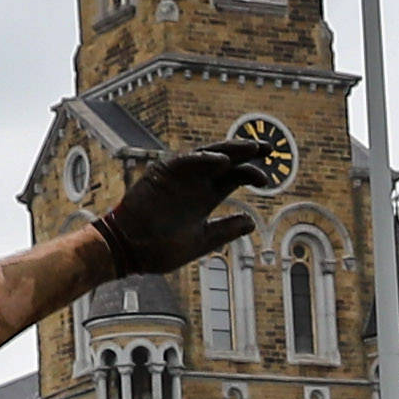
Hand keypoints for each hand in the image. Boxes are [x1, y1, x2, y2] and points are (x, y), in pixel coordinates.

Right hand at [89, 138, 282, 277]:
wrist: (130, 250)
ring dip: (230, 150)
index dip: (252, 174)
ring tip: (251, 148)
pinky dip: (203, 159)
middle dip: (246, 152)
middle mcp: (195, 183)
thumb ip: (225, 230)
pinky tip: (223, 162)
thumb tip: (252, 223)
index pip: (234, 177)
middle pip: (226, 161)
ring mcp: (180, 176)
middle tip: (268, 148)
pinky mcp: (162, 173)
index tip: (268, 180)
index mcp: (205, 197)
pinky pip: (185, 161)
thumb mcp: (201, 240)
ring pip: (208, 155)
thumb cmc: (161, 248)